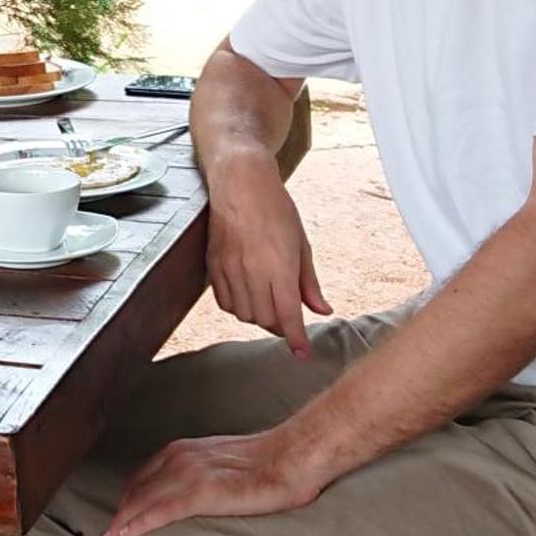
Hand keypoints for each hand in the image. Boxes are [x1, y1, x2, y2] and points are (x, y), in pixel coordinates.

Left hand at [104, 428, 324, 535]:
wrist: (294, 456)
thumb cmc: (271, 462)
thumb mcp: (225, 461)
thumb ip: (205, 472)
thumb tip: (200, 492)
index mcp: (185, 450)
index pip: (145, 474)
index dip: (129, 496)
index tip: (120, 513)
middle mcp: (181, 457)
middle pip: (138, 487)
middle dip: (121, 510)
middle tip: (109, 532)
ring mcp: (191, 474)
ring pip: (144, 498)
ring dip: (124, 519)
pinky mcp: (204, 492)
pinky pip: (162, 510)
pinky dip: (141, 523)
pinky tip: (128, 535)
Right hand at [205, 155, 329, 355]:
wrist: (241, 182)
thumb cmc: (275, 208)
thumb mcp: (301, 243)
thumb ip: (309, 282)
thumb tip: (321, 310)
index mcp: (279, 265)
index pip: (288, 314)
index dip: (296, 339)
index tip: (302, 353)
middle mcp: (252, 270)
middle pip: (265, 319)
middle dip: (279, 326)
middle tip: (289, 320)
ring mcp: (229, 268)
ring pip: (244, 314)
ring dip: (259, 317)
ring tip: (269, 305)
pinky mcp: (214, 264)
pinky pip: (225, 302)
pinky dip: (238, 307)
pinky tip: (248, 296)